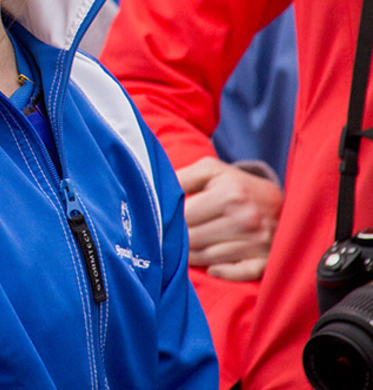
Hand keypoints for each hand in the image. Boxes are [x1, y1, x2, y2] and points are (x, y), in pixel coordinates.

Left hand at [177, 157, 283, 281]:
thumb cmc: (238, 187)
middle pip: (193, 239)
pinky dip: (220, 272)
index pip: (185, 216)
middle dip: (179, 238)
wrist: (287, 206)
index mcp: (230, 194)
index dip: (171, 219)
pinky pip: (236, 273)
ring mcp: (258, 243)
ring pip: (207, 258)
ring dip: (192, 256)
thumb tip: (157, 191)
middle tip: (174, 236)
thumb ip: (183, 177)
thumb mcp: (212, 170)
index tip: (167, 219)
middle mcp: (246, 219)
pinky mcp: (266, 261)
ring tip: (189, 247)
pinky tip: (211, 268)